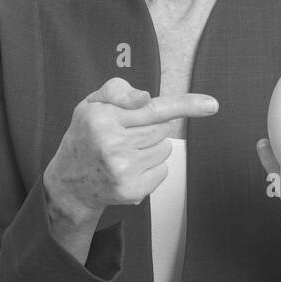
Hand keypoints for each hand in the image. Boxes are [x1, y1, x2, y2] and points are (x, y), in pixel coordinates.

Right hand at [44, 76, 217, 221]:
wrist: (68, 183)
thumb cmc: (85, 137)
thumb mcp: (91, 105)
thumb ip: (117, 91)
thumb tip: (145, 98)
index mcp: (101, 118)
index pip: (152, 108)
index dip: (186, 105)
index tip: (212, 105)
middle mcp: (111, 144)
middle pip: (162, 128)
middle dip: (150, 128)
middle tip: (126, 134)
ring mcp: (123, 170)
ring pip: (165, 149)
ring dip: (151, 148)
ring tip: (125, 152)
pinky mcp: (132, 190)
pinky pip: (163, 170)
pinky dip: (152, 168)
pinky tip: (129, 168)